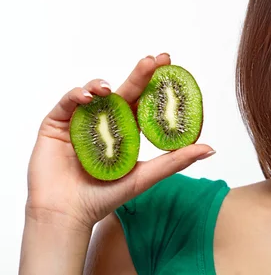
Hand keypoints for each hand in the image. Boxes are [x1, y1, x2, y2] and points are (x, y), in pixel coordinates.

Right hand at [25, 53, 214, 230]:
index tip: (170, 64)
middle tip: (153, 60)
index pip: (143, 101)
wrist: (67, 215)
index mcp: (126, 130)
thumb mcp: (146, 176)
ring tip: (109, 88)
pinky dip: (76, 95)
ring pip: (94, 93)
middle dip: (139, 74)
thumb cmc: (105, 197)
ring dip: (102, 84)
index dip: (155, 83)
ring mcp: (80, 121)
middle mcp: (105, 121)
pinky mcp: (55, 124)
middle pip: (124, 91)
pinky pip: (66, 103)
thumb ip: (175, 160)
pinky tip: (87, 97)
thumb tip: (210, 149)